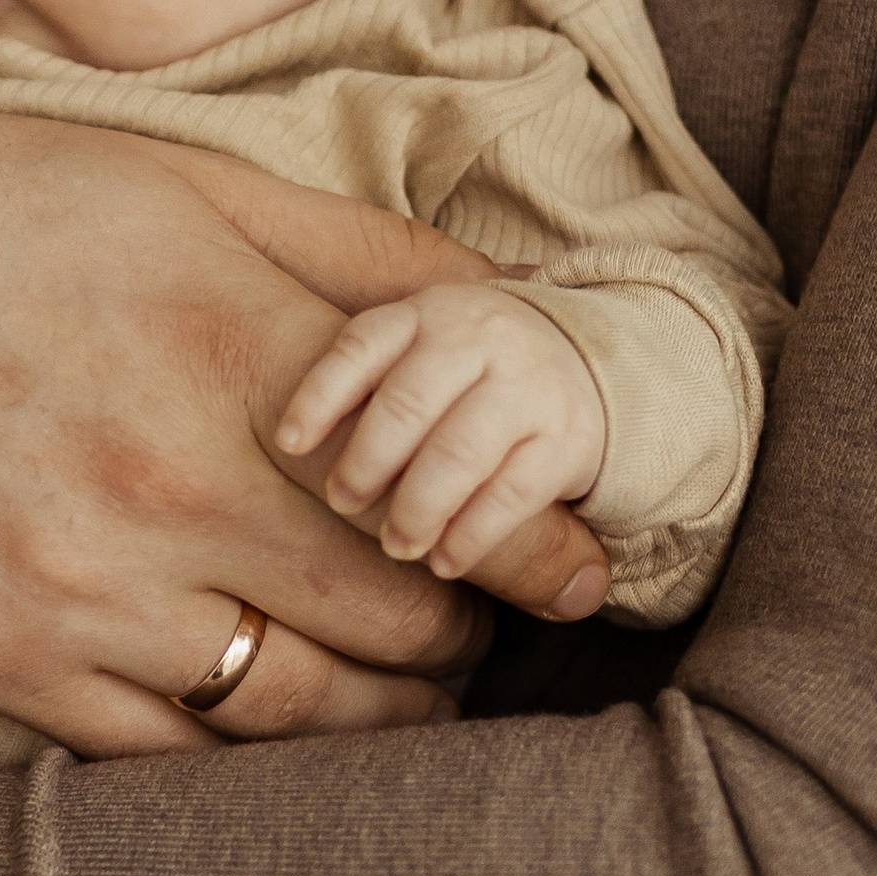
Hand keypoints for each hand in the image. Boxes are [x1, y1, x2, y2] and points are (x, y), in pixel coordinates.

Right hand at [0, 88, 609, 756]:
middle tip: (475, 614)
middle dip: (462, 627)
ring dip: (381, 713)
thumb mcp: (190, 183)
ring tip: (398, 683)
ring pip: (305, 718)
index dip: (542, 553)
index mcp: (239, 350)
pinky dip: (249, 760)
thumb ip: (365, 260)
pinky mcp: (2, 665)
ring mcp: (84, 591)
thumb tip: (518, 323)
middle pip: (404, 625)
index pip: (458, 497)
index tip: (578, 572)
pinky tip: (272, 717)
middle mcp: (173, 484)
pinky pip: (174, 766)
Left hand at [276, 283, 607, 583]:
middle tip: (341, 503)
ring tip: (395, 545)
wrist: (589, 360)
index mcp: (428, 313)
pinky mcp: (568, 438)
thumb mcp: (421, 346)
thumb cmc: (471, 366)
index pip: (362, 346)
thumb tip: (288, 447)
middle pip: (407, 404)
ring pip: (457, 453)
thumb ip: (367, 380)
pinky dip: (471, 535)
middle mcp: (478, 340)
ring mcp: (528, 385)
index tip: (287, 444)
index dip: (319, 396)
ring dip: (416, 510)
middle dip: (365, 464)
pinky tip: (444, 562)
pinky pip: (511, 494)